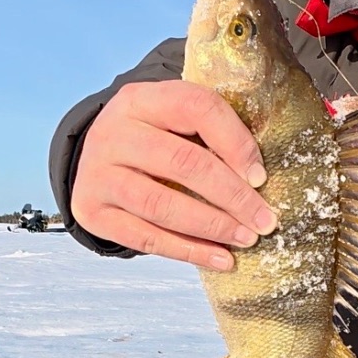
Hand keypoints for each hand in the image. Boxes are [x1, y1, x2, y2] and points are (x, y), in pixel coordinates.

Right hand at [71, 80, 279, 270]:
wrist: (99, 158)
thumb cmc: (153, 138)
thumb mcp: (174, 119)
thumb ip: (211, 131)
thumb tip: (258, 175)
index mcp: (140, 99)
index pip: (196, 108)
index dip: (235, 142)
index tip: (261, 177)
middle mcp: (113, 133)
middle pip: (182, 163)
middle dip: (232, 196)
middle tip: (265, 220)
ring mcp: (97, 174)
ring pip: (163, 206)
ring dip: (213, 227)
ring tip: (246, 239)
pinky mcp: (92, 211)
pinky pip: (146, 239)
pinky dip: (189, 252)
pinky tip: (221, 258)